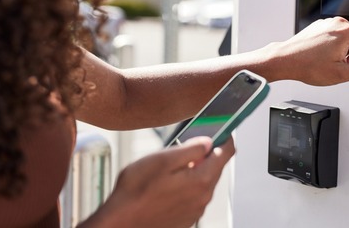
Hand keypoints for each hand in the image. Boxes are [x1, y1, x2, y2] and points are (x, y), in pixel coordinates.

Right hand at [89, 137, 234, 227]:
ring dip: (195, 170)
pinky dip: (187, 185)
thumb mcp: (162, 160)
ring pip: (204, 182)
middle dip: (206, 154)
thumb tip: (207, 141)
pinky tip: (167, 184)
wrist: (121, 223)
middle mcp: (203, 197)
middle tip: (187, 144)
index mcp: (201, 180)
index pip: (226, 152)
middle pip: (216, 167)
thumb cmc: (135, 193)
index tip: (220, 129)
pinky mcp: (186, 218)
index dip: (225, 137)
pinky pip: (194, 196)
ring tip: (171, 166)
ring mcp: (195, 210)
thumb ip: (190, 149)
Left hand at [265, 3, 348, 84]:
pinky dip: (335, 46)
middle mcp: (339, 24)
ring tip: (328, 60)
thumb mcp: (341, 74)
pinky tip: (321, 54)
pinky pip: (338, 36)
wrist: (284, 59)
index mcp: (346, 34)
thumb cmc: (309, 67)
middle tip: (339, 64)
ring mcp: (329, 24)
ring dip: (345, 50)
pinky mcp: (322, 26)